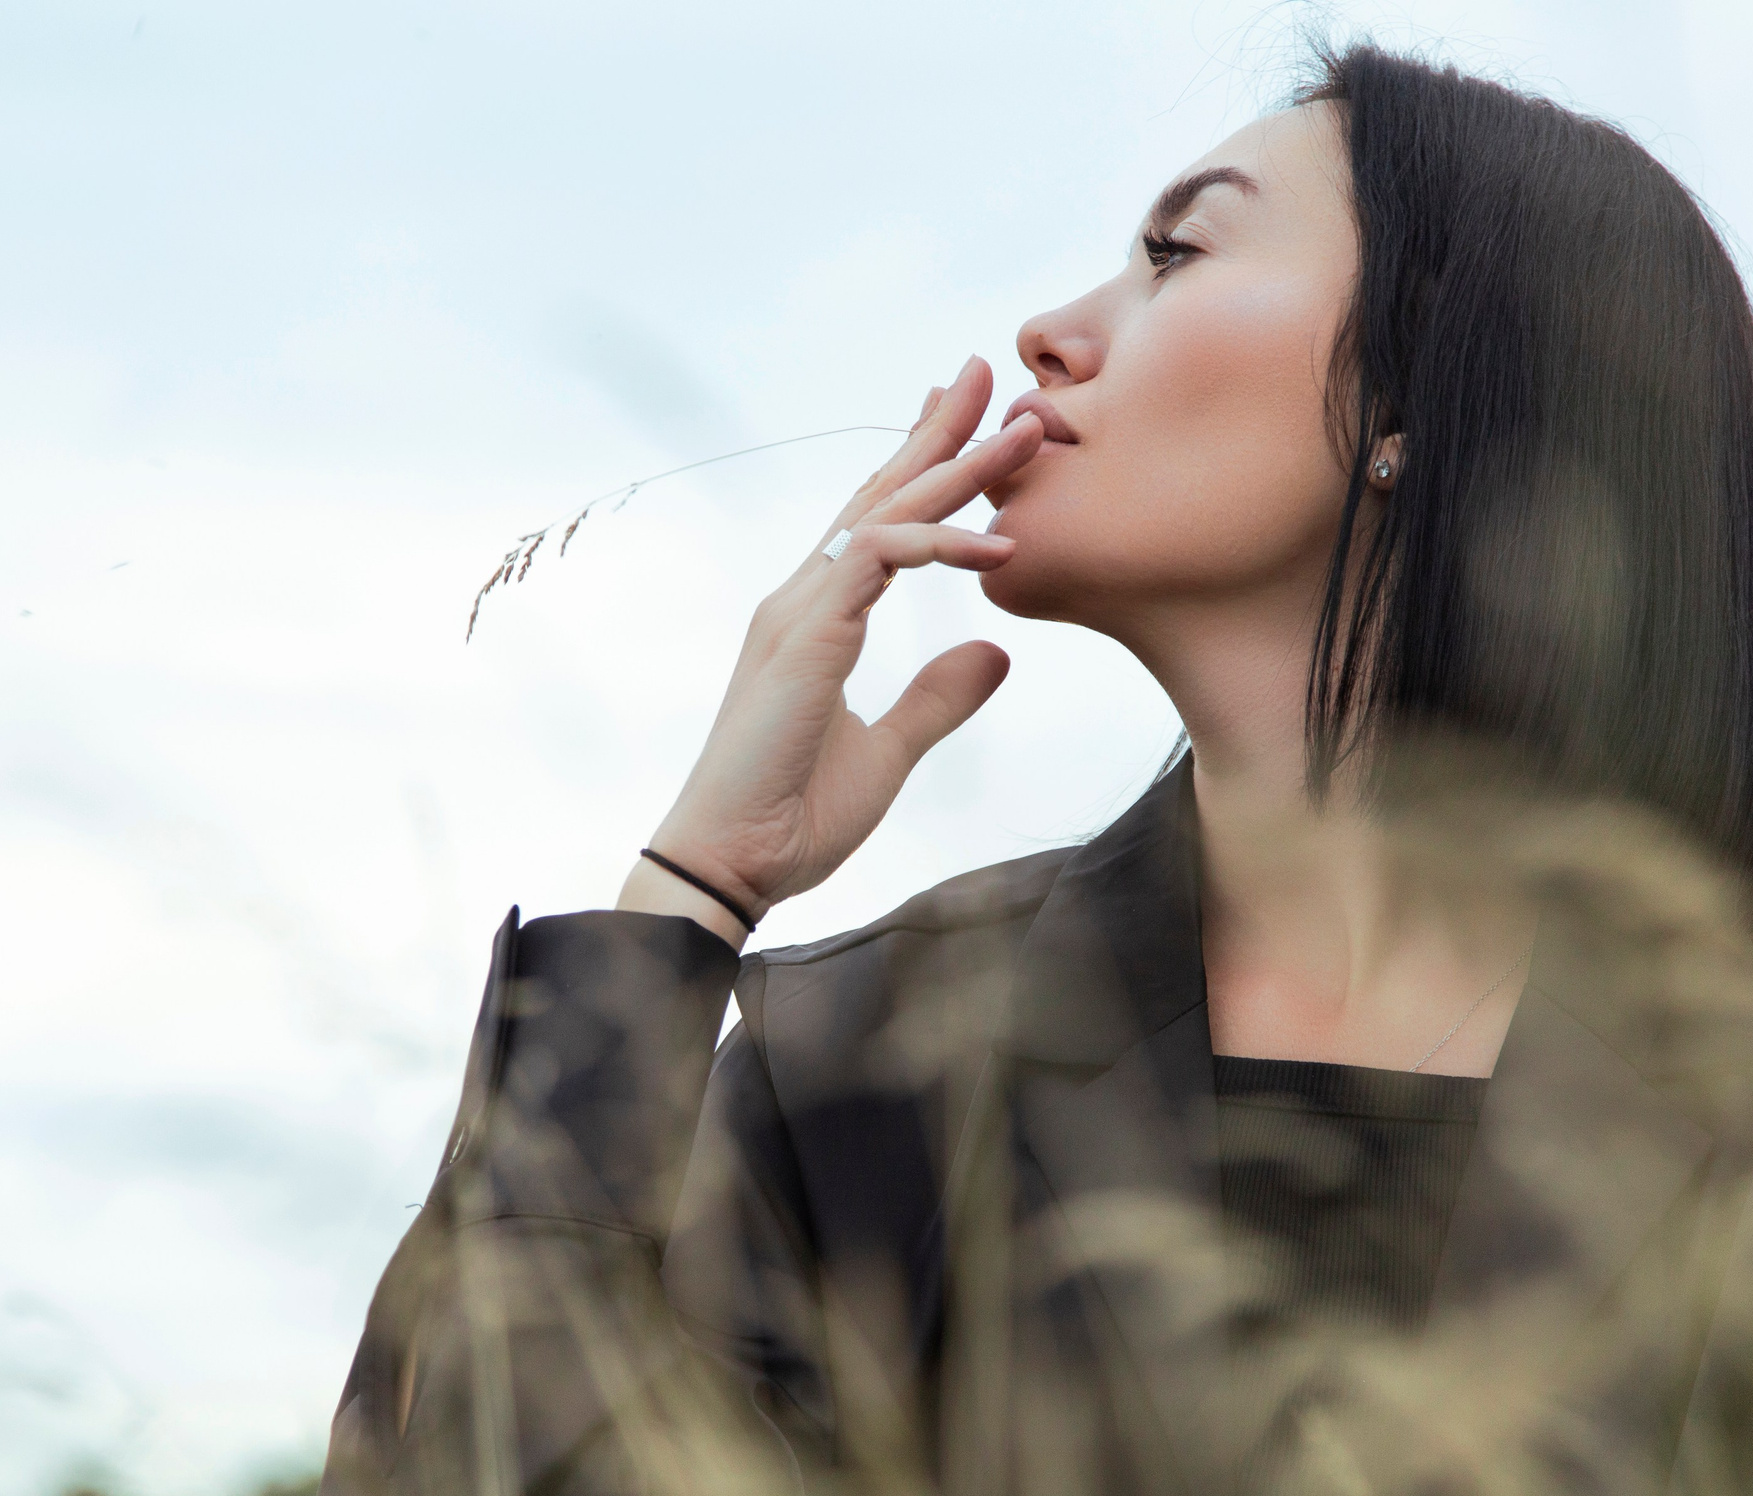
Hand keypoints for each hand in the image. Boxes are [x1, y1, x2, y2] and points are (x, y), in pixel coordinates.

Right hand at [620, 355, 1042, 946]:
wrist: (731, 864)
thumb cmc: (791, 819)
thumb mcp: (888, 754)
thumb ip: (937, 699)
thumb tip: (996, 652)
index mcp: (816, 620)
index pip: (876, 522)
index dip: (923, 467)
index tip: (974, 424)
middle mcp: (802, 600)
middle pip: (878, 494)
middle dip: (938, 431)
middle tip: (989, 373)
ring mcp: (798, 612)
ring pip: (885, 512)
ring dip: (957, 468)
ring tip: (1021, 432)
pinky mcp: (805, 636)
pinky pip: (880, 558)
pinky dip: (940, 541)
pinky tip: (999, 542)